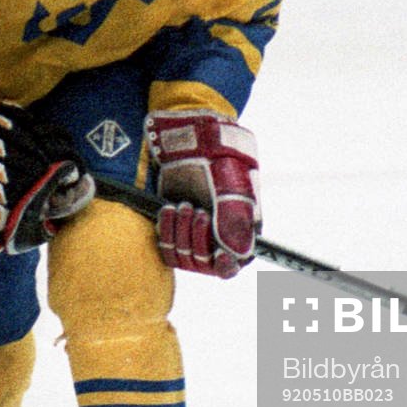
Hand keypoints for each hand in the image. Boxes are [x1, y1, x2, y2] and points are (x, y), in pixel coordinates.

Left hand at [146, 110, 259, 277]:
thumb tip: (234, 255)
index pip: (233, 265)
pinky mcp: (174, 228)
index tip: (218, 256)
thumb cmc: (219, 160)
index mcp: (240, 230)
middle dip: (198, 239)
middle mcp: (217, 237)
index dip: (225, 266)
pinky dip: (166, 232)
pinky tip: (167, 210)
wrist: (192, 140)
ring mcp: (194, 234)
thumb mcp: (231, 188)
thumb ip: (234, 222)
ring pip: (184, 258)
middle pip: (205, 264)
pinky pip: (167, 249)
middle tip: (196, 210)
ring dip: (180, 234)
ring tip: (181, 206)